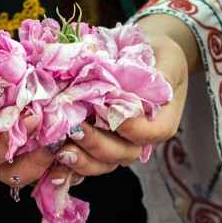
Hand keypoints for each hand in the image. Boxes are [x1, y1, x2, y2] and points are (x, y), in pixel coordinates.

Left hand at [51, 15, 193, 175]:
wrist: (145, 56)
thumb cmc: (158, 55)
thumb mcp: (168, 57)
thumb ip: (163, 72)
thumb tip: (156, 81)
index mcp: (161, 121)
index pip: (148, 132)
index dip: (129, 126)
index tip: (108, 110)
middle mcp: (140, 139)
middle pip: (122, 153)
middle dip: (97, 145)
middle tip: (75, 130)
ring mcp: (119, 145)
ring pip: (103, 163)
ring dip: (81, 160)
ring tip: (60, 151)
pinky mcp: (98, 144)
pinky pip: (86, 161)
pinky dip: (69, 167)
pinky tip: (53, 164)